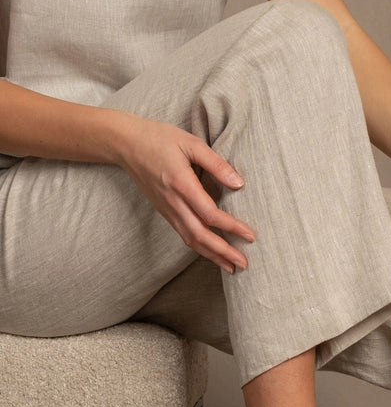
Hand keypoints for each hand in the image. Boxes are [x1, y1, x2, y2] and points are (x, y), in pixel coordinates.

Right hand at [113, 114, 254, 272]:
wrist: (124, 144)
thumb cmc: (159, 138)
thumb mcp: (191, 143)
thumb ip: (216, 163)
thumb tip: (239, 183)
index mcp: (181, 184)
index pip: (210, 214)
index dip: (231, 227)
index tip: (250, 235)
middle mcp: (173, 202)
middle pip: (200, 235)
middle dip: (223, 252)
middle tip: (244, 264)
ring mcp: (167, 209)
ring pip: (191, 240)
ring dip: (213, 256)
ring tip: (232, 268)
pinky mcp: (165, 212)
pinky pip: (184, 235)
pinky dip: (200, 248)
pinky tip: (213, 254)